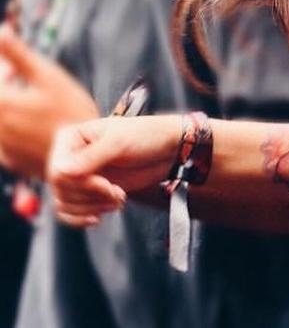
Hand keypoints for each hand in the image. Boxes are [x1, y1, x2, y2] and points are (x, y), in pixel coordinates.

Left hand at [0, 25, 99, 176]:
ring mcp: (1, 146)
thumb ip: (18, 54)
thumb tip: (1, 31)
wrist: (85, 157)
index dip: (3, 71)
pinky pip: (3, 137)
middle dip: (6, 84)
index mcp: (1, 104)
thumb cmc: (71, 111)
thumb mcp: (49, 77)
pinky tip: (33, 120)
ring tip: (28, 96)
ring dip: (9, 103)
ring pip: (0, 117)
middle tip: (16, 75)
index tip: (13, 68)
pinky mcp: (10, 159)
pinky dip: (11, 123)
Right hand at [48, 114, 182, 226]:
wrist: (167, 150)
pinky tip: (100, 216)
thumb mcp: (120, 142)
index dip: (80, 184)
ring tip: (118, 198)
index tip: (105, 185)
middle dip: (90, 197)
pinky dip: (83, 217)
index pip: (57, 172)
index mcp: (71, 138)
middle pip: (61, 191)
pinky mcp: (89, 191)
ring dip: (91, 207)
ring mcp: (79, 176)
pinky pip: (70, 212)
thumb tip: (60, 171)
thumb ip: (91, 157)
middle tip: (116, 192)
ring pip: (65, 204)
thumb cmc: (146, 136)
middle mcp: (69, 157)